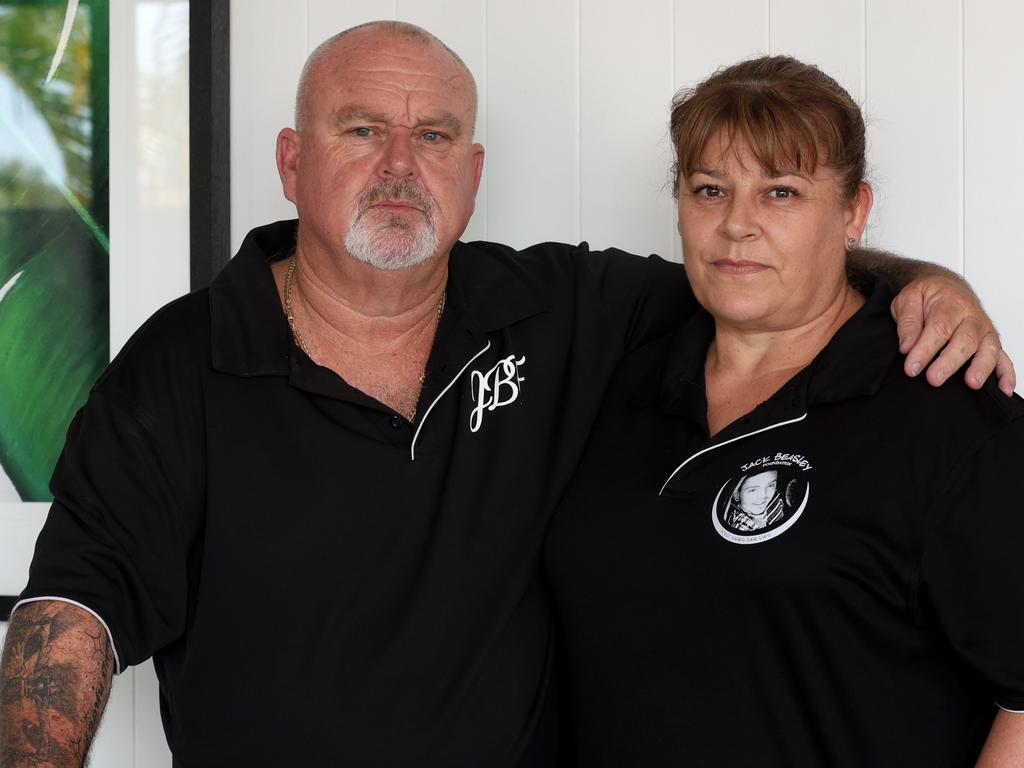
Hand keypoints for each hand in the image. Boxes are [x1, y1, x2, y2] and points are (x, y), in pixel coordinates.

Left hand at [891, 275, 1015, 394]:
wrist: (946, 285)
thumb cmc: (927, 295)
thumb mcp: (909, 299)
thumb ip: (908, 323)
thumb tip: (907, 347)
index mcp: (950, 304)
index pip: (939, 329)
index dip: (925, 350)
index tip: (912, 367)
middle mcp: (972, 317)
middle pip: (965, 340)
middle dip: (950, 362)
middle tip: (934, 378)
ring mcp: (984, 330)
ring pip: (988, 349)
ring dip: (982, 367)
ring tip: (972, 383)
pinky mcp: (990, 342)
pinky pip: (1003, 358)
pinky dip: (1006, 373)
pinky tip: (1004, 388)